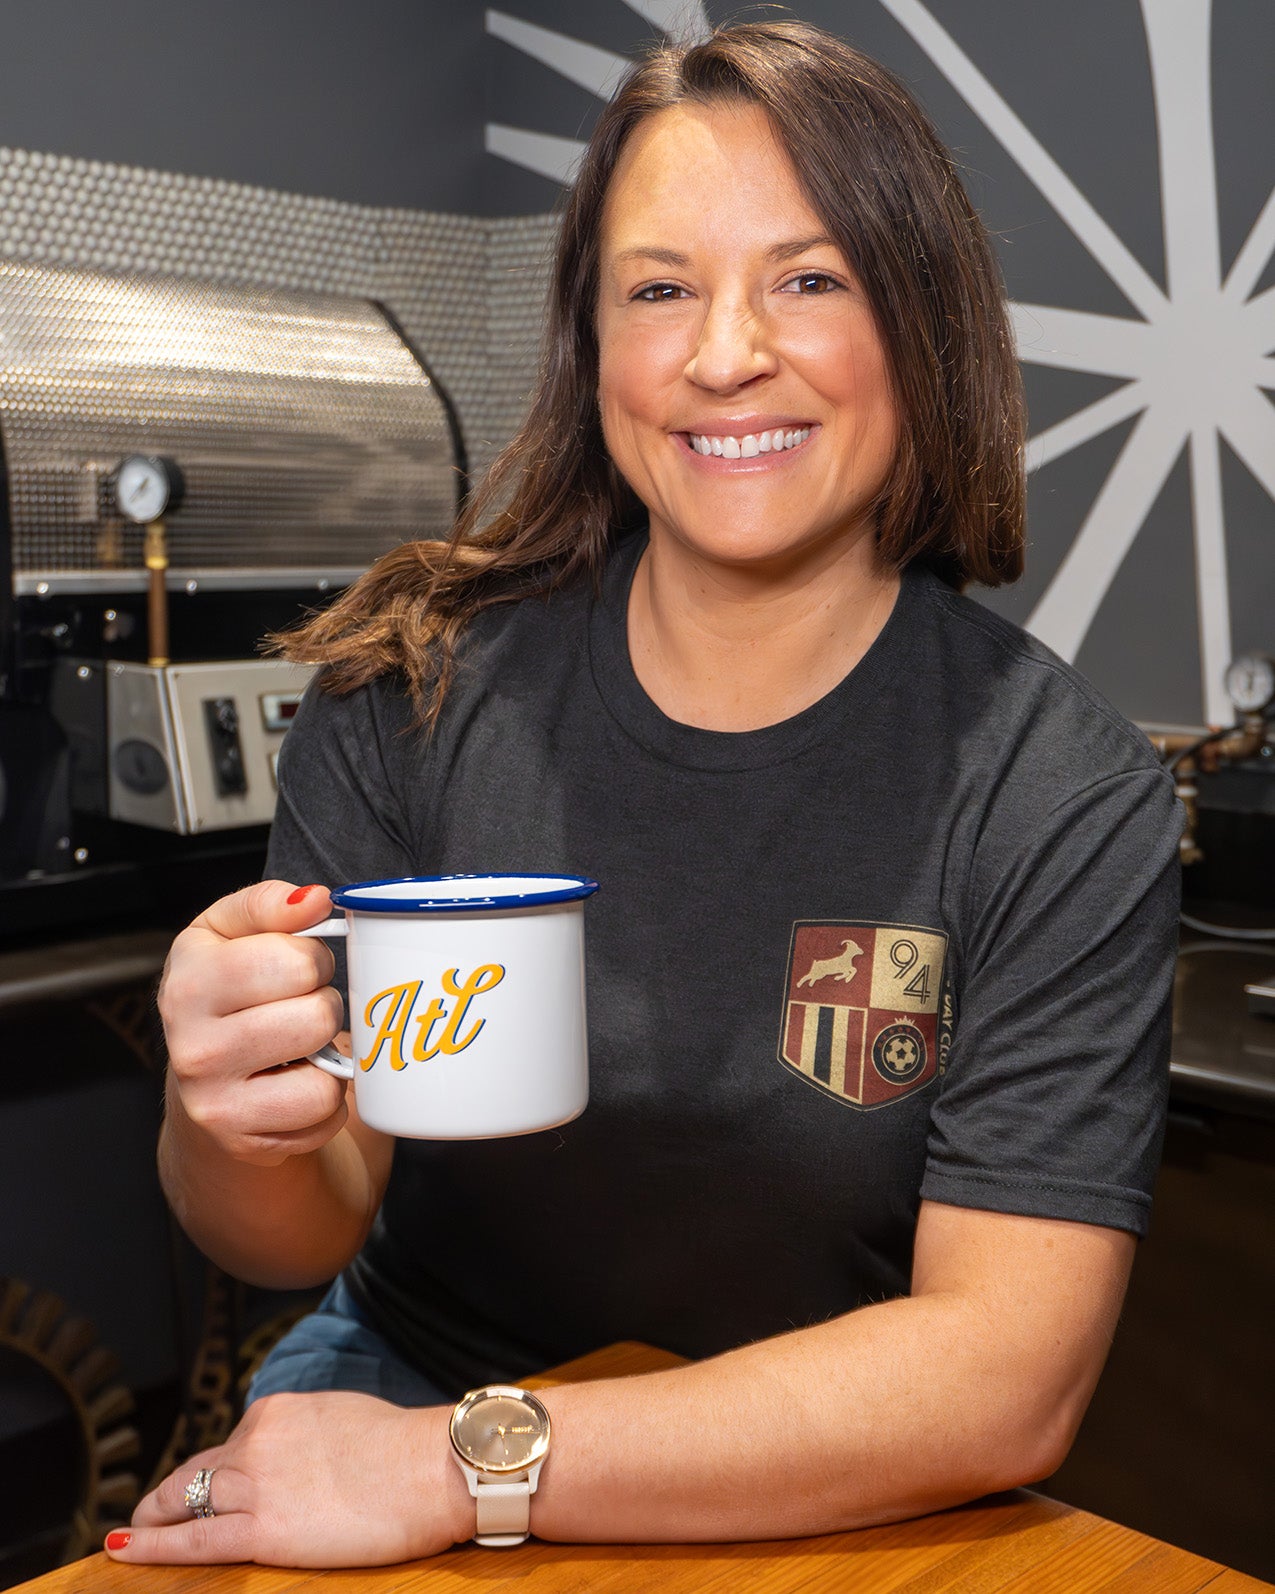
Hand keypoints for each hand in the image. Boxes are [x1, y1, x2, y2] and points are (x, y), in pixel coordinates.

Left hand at [105, 1392, 472, 1566]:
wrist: (430, 1469)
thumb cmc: (404, 1448)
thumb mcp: (343, 1416)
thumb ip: (308, 1433)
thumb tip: (301, 1451)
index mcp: (278, 1410)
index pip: (231, 1442)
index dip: (214, 1468)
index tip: (205, 1483)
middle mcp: (257, 1440)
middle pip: (198, 1470)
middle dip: (168, 1491)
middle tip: (148, 1509)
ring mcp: (255, 1484)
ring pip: (185, 1501)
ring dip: (154, 1518)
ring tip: (132, 1531)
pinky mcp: (261, 1530)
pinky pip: (193, 1539)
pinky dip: (153, 1545)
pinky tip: (124, 1547)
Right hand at [159, 880, 348, 1165]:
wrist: (205, 1083)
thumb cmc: (230, 996)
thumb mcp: (234, 933)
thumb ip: (270, 904)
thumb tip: (314, 899)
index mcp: (189, 980)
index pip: (296, 960)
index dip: (313, 959)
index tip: (297, 967)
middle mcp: (192, 1044)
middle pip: (318, 1015)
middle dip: (324, 1005)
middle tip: (300, 1008)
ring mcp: (214, 1099)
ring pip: (327, 1073)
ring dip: (328, 1055)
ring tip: (301, 1046)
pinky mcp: (242, 1140)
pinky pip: (325, 1112)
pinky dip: (327, 1098)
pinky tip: (299, 1083)